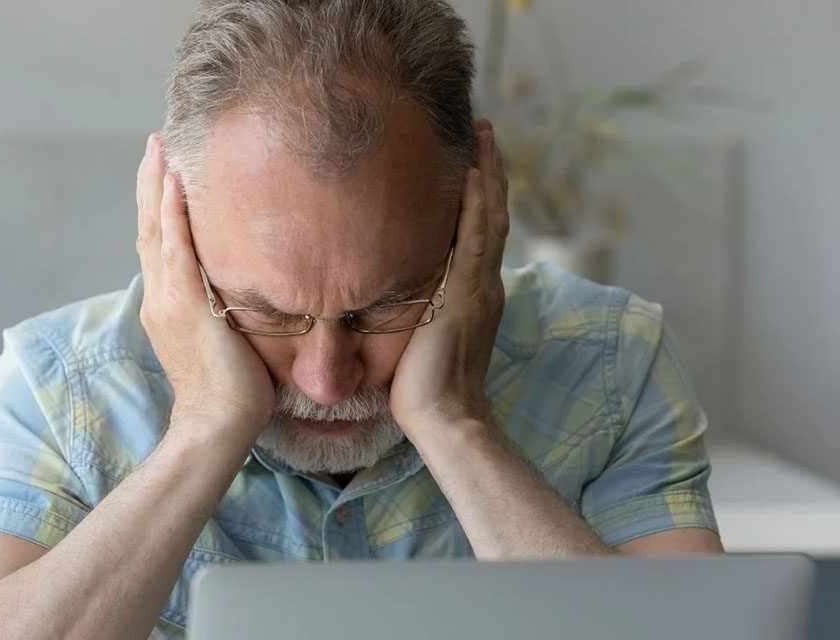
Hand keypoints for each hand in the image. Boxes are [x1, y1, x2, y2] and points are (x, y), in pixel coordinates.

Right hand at [135, 132, 275, 438]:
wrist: (218, 423)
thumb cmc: (230, 389)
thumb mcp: (224, 337)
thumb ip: (224, 308)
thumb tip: (246, 289)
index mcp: (168, 303)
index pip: (159, 243)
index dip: (157, 206)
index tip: (164, 170)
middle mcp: (160, 296)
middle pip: (148, 227)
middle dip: (150, 184)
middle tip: (155, 144)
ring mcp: (169, 299)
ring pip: (156, 230)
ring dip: (156, 186)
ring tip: (158, 147)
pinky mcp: (186, 305)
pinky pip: (175, 250)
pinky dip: (171, 215)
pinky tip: (172, 182)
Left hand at [388, 119, 508, 434]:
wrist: (443, 417)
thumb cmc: (423, 387)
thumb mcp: (417, 334)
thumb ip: (412, 304)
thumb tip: (381, 285)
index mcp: (474, 291)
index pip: (479, 229)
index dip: (478, 193)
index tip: (468, 158)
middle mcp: (485, 282)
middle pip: (492, 213)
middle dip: (488, 170)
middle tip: (481, 131)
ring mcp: (481, 286)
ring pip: (491, 217)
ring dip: (487, 174)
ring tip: (482, 135)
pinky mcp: (469, 293)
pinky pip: (478, 238)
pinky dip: (479, 204)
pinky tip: (473, 172)